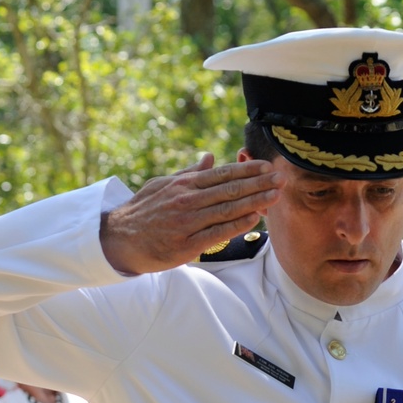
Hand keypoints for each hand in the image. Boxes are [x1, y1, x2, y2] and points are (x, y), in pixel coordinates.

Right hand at [99, 153, 284, 275]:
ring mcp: (188, 222)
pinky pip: (217, 233)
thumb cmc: (144, 210)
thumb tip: (210, 157)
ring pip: (227, 209)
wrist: (120, 238)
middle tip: (281, 179)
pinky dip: (237, 224)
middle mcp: (188, 200)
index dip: (247, 170)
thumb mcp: (163, 184)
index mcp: (184, 184)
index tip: (268, 167)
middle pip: (230, 190)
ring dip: (255, 201)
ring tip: (275, 195)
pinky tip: (254, 217)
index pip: (222, 174)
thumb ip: (190, 173)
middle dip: (258, 183)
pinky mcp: (187, 245)